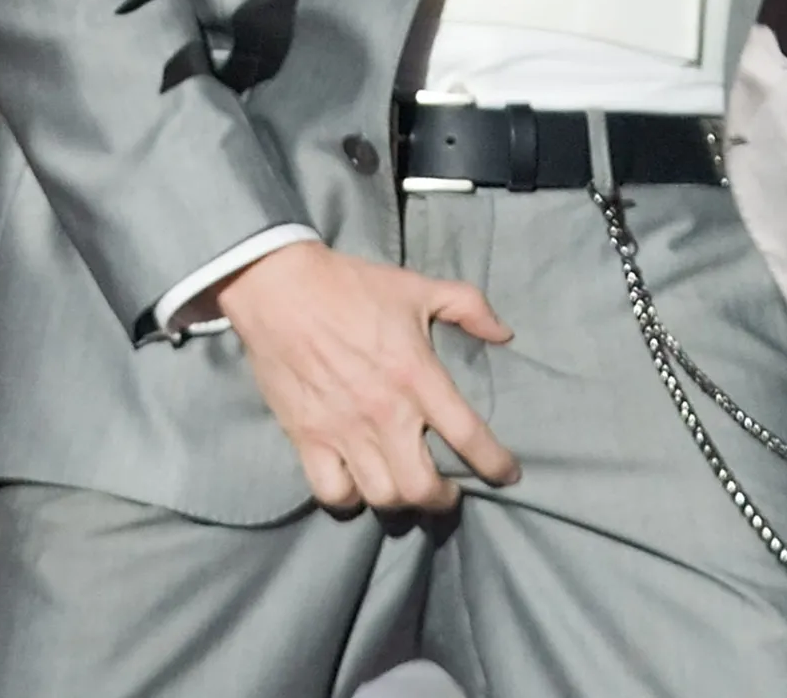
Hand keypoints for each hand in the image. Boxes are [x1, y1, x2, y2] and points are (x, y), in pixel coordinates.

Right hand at [215, 241, 519, 511]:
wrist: (279, 287)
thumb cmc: (352, 286)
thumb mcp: (419, 287)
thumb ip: (469, 306)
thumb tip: (504, 333)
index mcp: (417, 376)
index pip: (468, 436)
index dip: (495, 464)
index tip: (507, 475)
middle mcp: (384, 413)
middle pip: (422, 487)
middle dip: (443, 498)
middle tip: (448, 490)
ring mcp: (342, 430)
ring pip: (381, 495)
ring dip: (400, 501)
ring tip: (407, 490)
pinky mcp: (307, 437)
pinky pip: (332, 490)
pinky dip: (349, 497)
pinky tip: (359, 485)